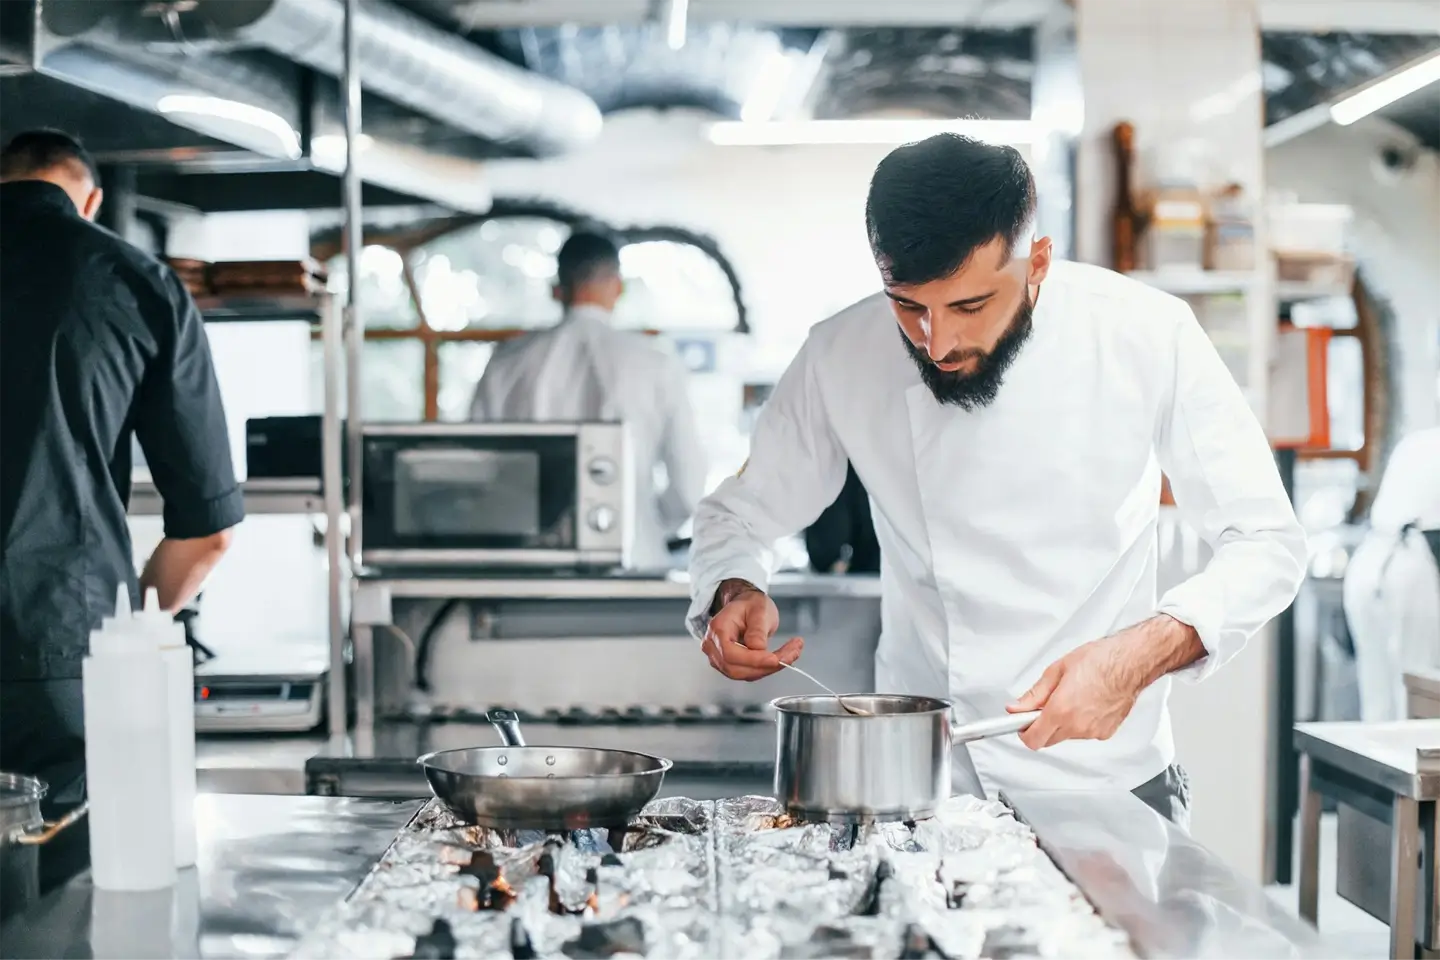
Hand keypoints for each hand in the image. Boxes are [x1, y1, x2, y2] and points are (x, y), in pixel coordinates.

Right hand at [700, 579, 802, 680]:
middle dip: (765, 666)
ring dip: (769, 669)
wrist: (746, 606)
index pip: (730, 654)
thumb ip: (757, 629)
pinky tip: (783, 658)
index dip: (753, 660)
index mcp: (718, 629)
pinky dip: (767, 668)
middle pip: (736, 668)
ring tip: (791, 654)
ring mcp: (720, 658)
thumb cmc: (750, 604)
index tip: (775, 659)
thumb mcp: (759, 609)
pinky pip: (749, 672)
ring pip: (744, 674)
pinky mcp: (731, 664)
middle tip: (791, 655)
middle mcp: (714, 646)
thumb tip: (759, 649)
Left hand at [1008, 616, 1203, 749]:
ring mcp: (1093, 732)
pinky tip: (1087, 702)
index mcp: (1061, 710)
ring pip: (1067, 736)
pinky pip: (1084, 733)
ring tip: (1072, 697)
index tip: (1022, 723)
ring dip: (1062, 722)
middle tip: (1045, 706)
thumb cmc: (1100, 660)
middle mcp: (1077, 726)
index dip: (1024, 732)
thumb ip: (1035, 694)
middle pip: (1048, 740)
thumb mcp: (1057, 670)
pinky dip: (1080, 722)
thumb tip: (1018, 707)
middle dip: (1042, 726)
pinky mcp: (1106, 732)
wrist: (1131, 662)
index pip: (1033, 740)